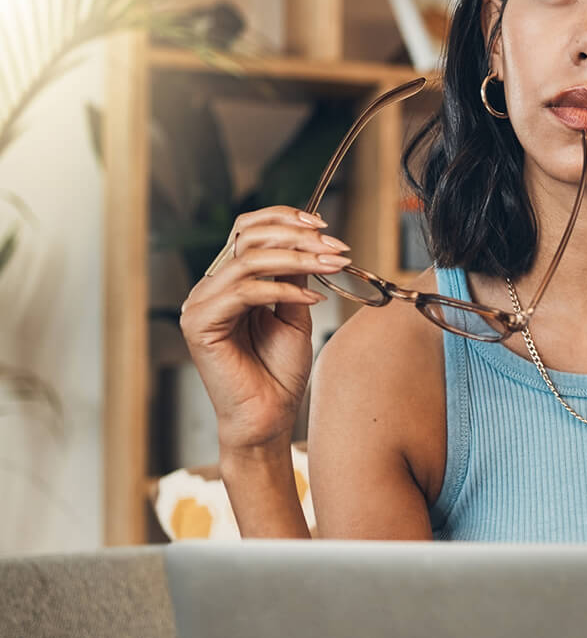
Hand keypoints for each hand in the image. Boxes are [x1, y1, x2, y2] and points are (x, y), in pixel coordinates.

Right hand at [179, 207, 350, 452]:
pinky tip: (312, 299)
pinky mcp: (199, 324)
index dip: (284, 219)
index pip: (247, 230)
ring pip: (248, 260)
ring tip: (331, 267)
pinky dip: (283, 289)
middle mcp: (211, 288)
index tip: (325, 228)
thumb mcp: (295, 314)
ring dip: (298, 258)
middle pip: (246, 236)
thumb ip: (294, 278)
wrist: (269, 418)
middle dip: (297, 237)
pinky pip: (244, 291)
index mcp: (230, 282)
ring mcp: (201, 304)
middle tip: (336, 248)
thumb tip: (310, 242)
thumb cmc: (279, 373)